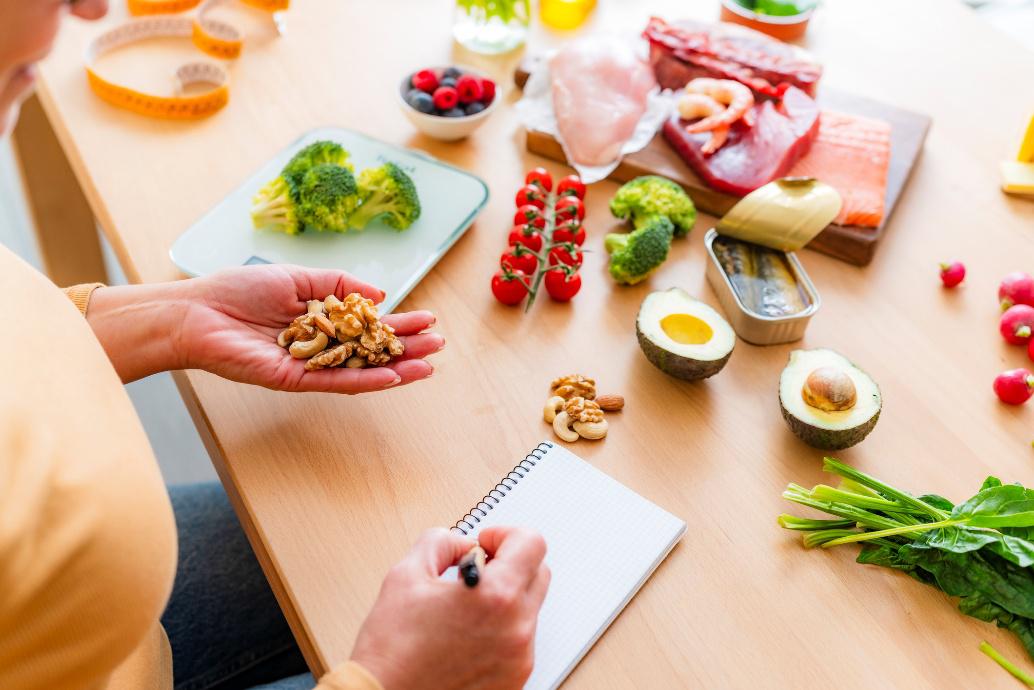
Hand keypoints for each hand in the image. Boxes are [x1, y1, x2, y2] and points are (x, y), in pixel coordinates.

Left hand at [86, 265, 443, 390]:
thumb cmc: (237, 291)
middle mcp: (319, 346)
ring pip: (361, 371)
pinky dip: (366, 381)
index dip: (399, 323)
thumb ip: (339, 284)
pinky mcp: (294, 380)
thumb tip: (379, 295)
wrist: (196, 312)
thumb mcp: (299, 277)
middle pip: (371, 350)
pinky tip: (393, 377)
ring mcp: (309, 365)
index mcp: (321, 321)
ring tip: (428, 365)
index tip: (429, 320)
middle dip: (406, 348)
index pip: (369, 325)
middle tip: (439, 345)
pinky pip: (336, 382)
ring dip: (396, 369)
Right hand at [350, 527, 549, 689]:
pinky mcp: (514, 679)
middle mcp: (516, 628)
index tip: (486, 543)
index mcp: (495, 596)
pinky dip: (502, 629)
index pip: (532, 543)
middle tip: (478, 569)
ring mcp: (519, 658)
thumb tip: (462, 545)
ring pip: (529, 608)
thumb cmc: (392, 650)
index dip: (506, 534)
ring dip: (505, 598)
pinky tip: (468, 634)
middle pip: (538, 573)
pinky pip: (520, 640)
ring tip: (466, 608)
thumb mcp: (406, 575)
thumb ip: (441, 543)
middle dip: (510, 563)